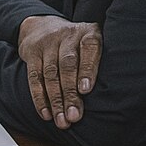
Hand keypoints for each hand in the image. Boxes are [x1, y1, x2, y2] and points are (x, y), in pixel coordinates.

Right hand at [16, 14, 102, 128]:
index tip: (86, 90)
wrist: (41, 25)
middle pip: (67, 65)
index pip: (89, 48)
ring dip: (55, 101)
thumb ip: (100, 61)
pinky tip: (46, 113)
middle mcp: (67, 35)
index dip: (87, 69)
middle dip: (70, 93)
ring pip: (50, 75)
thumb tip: (113, 96)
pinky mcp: (31, 53)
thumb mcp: (91, 42)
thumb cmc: (76, 44)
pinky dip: (39, 98)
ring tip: (62, 121)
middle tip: (74, 116)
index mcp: (88, 32)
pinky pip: (34, 78)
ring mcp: (47, 43)